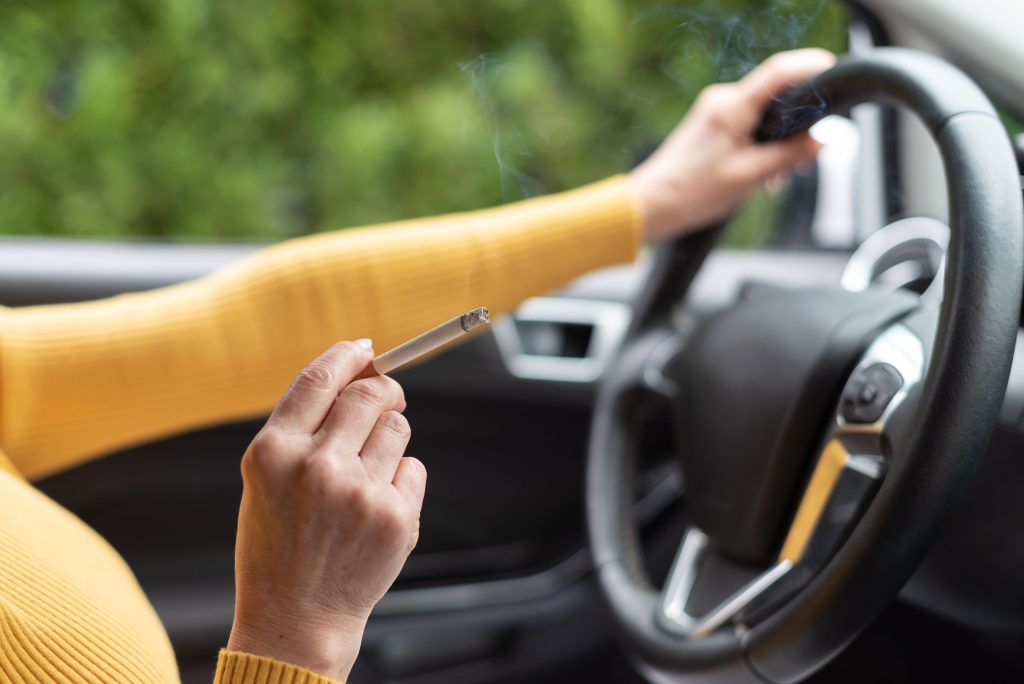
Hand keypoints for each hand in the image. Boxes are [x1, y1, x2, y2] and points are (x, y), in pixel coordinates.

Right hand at [227, 341, 425, 680]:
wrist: (296, 617)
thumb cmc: (278, 541)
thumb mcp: (266, 479)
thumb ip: (303, 426)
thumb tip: (360, 370)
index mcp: (273, 452)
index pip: (320, 379)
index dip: (348, 357)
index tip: (365, 350)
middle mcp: (316, 467)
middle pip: (370, 395)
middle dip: (384, 390)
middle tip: (387, 397)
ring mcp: (360, 493)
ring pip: (398, 428)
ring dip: (390, 438)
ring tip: (366, 472)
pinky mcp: (396, 518)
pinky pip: (413, 468)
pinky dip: (401, 479)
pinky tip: (375, 507)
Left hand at [630, 48, 836, 240]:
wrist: (651, 204)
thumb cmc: (690, 192)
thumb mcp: (748, 177)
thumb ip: (788, 156)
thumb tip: (821, 141)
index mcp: (731, 108)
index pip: (778, 72)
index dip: (809, 66)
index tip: (832, 70)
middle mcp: (722, 100)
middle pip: (776, 97)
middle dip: (794, 128)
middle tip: (799, 163)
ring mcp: (716, 111)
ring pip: (764, 116)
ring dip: (776, 145)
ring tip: (771, 180)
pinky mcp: (713, 124)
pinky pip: (748, 126)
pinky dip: (760, 147)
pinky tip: (759, 175)